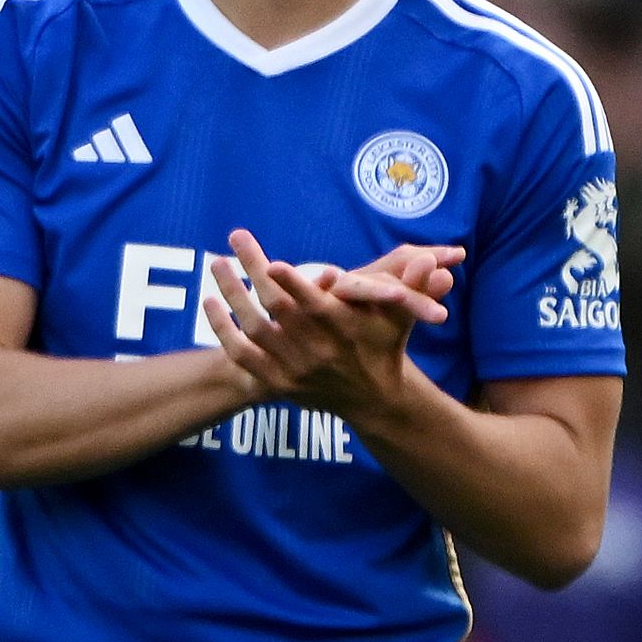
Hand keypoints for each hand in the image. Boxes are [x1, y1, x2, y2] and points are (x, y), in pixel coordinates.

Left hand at [203, 230, 449, 420]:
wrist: (372, 399)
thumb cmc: (384, 344)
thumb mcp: (401, 316)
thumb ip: (413, 286)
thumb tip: (433, 260)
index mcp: (344, 330)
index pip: (316, 306)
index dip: (295, 286)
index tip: (274, 263)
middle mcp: (316, 350)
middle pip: (276, 310)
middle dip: (251, 274)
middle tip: (232, 242)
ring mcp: (293, 368)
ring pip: (253, 330)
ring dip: (230, 297)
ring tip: (215, 264)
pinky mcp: (276, 382)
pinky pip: (241, 355)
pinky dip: (222, 331)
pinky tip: (209, 303)